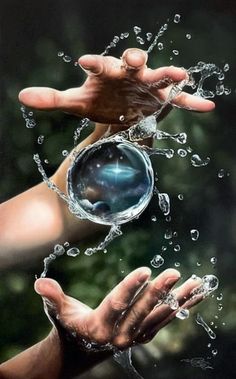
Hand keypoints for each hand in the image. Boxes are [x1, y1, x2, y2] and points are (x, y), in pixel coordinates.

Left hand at [18, 48, 214, 124]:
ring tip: (180, 75)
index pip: (100, 64)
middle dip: (136, 59)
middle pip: (133, 61)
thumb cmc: (96, 101)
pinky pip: (180, 99)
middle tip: (136, 60)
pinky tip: (207, 106)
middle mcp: (128, 73)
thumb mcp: (75, 102)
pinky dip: (192, 101)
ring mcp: (147, 84)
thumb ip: (52, 98)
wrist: (116, 109)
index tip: (86, 62)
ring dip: (169, 74)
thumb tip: (22, 96)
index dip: (95, 63)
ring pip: (160, 75)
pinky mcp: (161, 97)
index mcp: (106, 72)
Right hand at [35, 267, 202, 351]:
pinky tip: (195, 295)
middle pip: (142, 311)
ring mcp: (135, 337)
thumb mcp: (59, 311)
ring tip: (197, 284)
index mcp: (99, 326)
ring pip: (160, 317)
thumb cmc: (69, 325)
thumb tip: (40, 284)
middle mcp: (120, 335)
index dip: (130, 287)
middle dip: (159, 292)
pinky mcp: (144, 335)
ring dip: (179, 300)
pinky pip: (166, 320)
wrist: (81, 351)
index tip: (145, 270)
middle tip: (175, 273)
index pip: (117, 304)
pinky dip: (182, 308)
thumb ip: (52, 297)